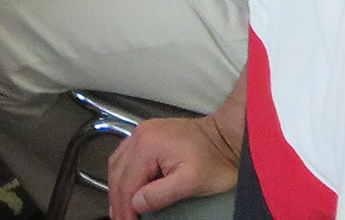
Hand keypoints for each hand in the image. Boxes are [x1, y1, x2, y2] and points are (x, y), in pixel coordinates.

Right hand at [106, 115, 238, 219]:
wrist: (226, 137)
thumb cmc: (214, 158)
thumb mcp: (190, 182)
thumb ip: (159, 194)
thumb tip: (136, 204)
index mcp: (147, 146)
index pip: (126, 183)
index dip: (124, 208)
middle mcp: (140, 136)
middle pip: (118, 173)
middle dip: (117, 199)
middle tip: (121, 219)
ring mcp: (144, 132)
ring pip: (117, 162)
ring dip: (117, 186)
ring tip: (120, 206)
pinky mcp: (150, 134)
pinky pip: (126, 154)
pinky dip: (123, 173)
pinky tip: (126, 184)